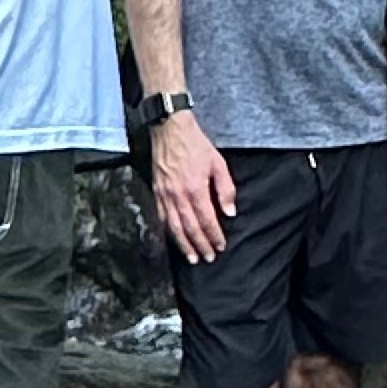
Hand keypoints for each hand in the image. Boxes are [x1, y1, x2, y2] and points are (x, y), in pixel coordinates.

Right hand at [148, 111, 236, 264]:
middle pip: (190, 228)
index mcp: (195, 188)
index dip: (214, 235)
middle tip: (207, 258)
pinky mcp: (156, 191)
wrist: (170, 129)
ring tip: (191, 257)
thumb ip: (225, 189)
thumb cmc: (195, 144)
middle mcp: (178, 195)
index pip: (207, 219)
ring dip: (183, 244)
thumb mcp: (218, 163)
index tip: (220, 245)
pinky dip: (168, 231)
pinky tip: (174, 238)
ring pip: (174, 226)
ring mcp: (165, 194)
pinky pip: (162, 216)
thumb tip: (230, 212)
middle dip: (199, 246)